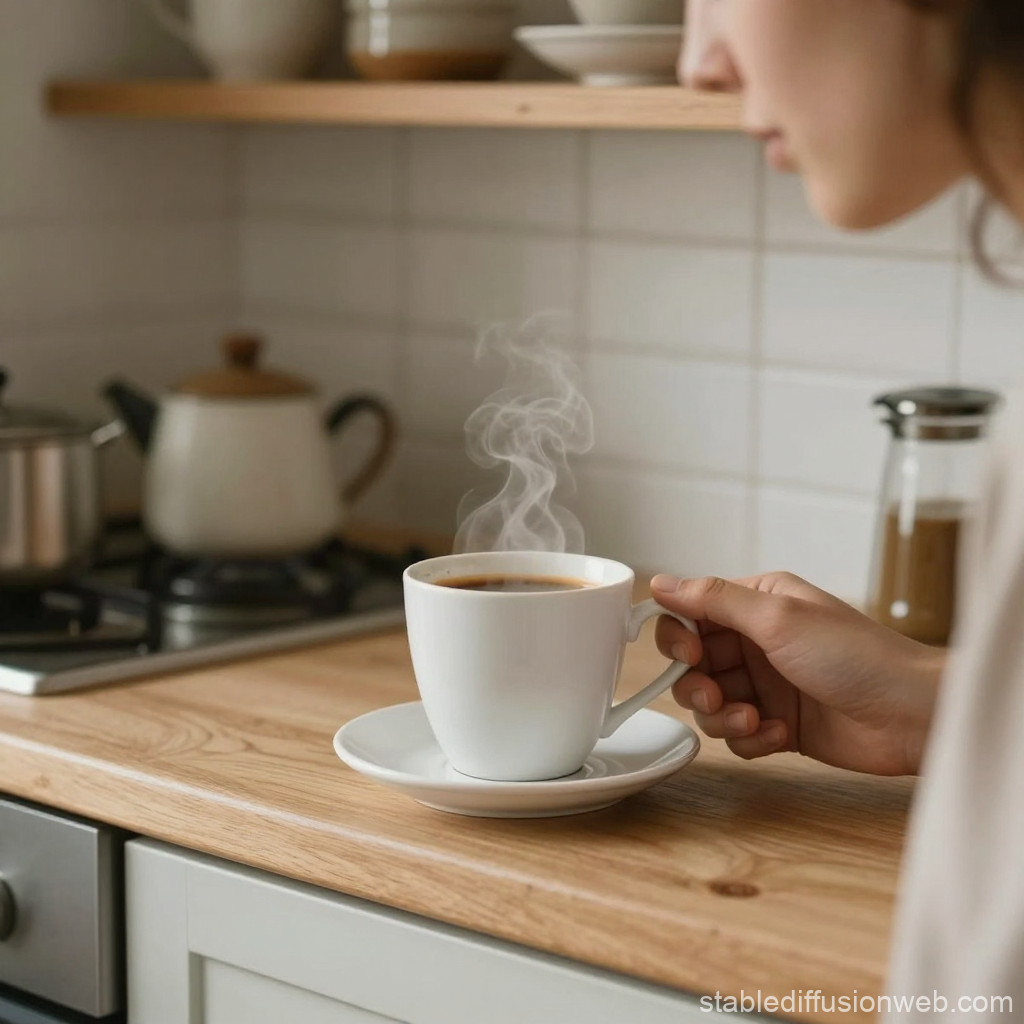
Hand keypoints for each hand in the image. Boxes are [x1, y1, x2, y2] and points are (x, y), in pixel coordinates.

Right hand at [651, 573, 944, 775]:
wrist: (911, 715)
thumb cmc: (855, 655)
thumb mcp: (777, 617)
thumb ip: (713, 599)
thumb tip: (660, 582)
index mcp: (756, 603)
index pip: (690, 614)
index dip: (677, 637)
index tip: (686, 654)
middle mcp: (756, 641)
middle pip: (692, 663)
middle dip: (697, 684)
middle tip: (715, 697)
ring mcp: (767, 684)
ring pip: (709, 703)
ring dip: (723, 716)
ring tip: (756, 719)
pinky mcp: (778, 723)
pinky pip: (737, 734)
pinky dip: (751, 738)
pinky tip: (781, 734)